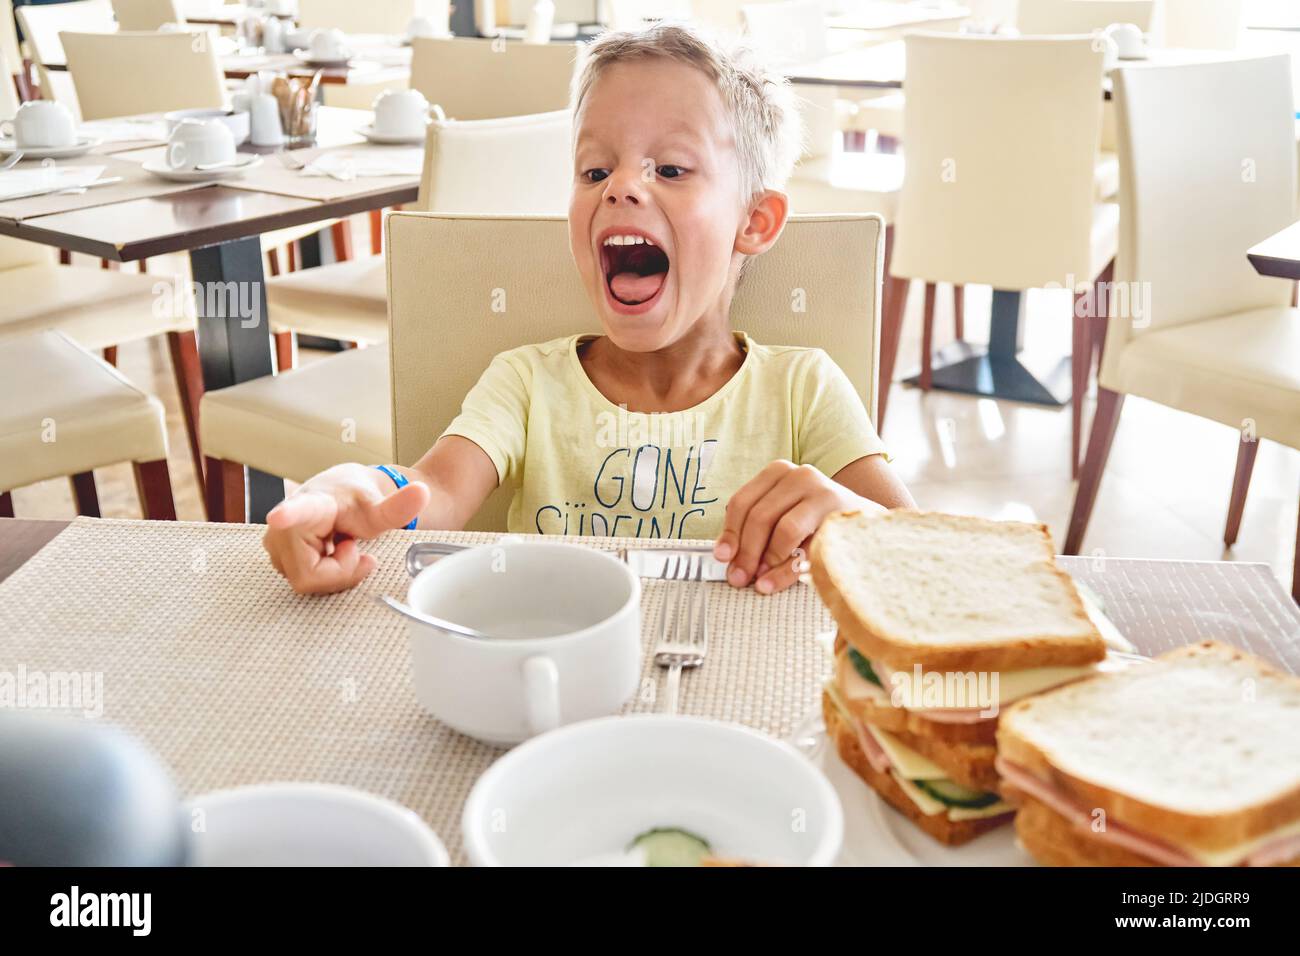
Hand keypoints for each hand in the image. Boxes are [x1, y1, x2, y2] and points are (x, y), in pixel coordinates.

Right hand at [263, 464, 429, 594]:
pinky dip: (327, 576)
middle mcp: (283, 525)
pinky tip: (331, 556)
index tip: (280, 517)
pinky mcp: (277, 557)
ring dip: (335, 574)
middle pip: (310, 575)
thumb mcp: (379, 507)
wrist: (340, 495)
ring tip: (342, 547)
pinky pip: (305, 583)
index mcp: (311, 504)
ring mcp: (276, 544)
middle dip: (342, 571)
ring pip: (307, 583)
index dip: (288, 516)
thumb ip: (399, 506)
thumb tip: (422, 492)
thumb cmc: (354, 501)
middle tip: (354, 548)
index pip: (299, 511)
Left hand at [713, 460, 879, 594]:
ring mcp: (824, 493)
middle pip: (759, 516)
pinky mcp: (841, 515)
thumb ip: (757, 530)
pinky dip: (787, 570)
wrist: (868, 527)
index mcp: (779, 472)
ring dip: (766, 561)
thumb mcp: (784, 516)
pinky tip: (775, 583)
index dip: (730, 532)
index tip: (722, 557)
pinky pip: (807, 547)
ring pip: (782, 529)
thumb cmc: (818, 523)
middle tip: (738, 578)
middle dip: (745, 552)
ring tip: (760, 581)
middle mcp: (801, 476)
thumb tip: (730, 559)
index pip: (743, 502)